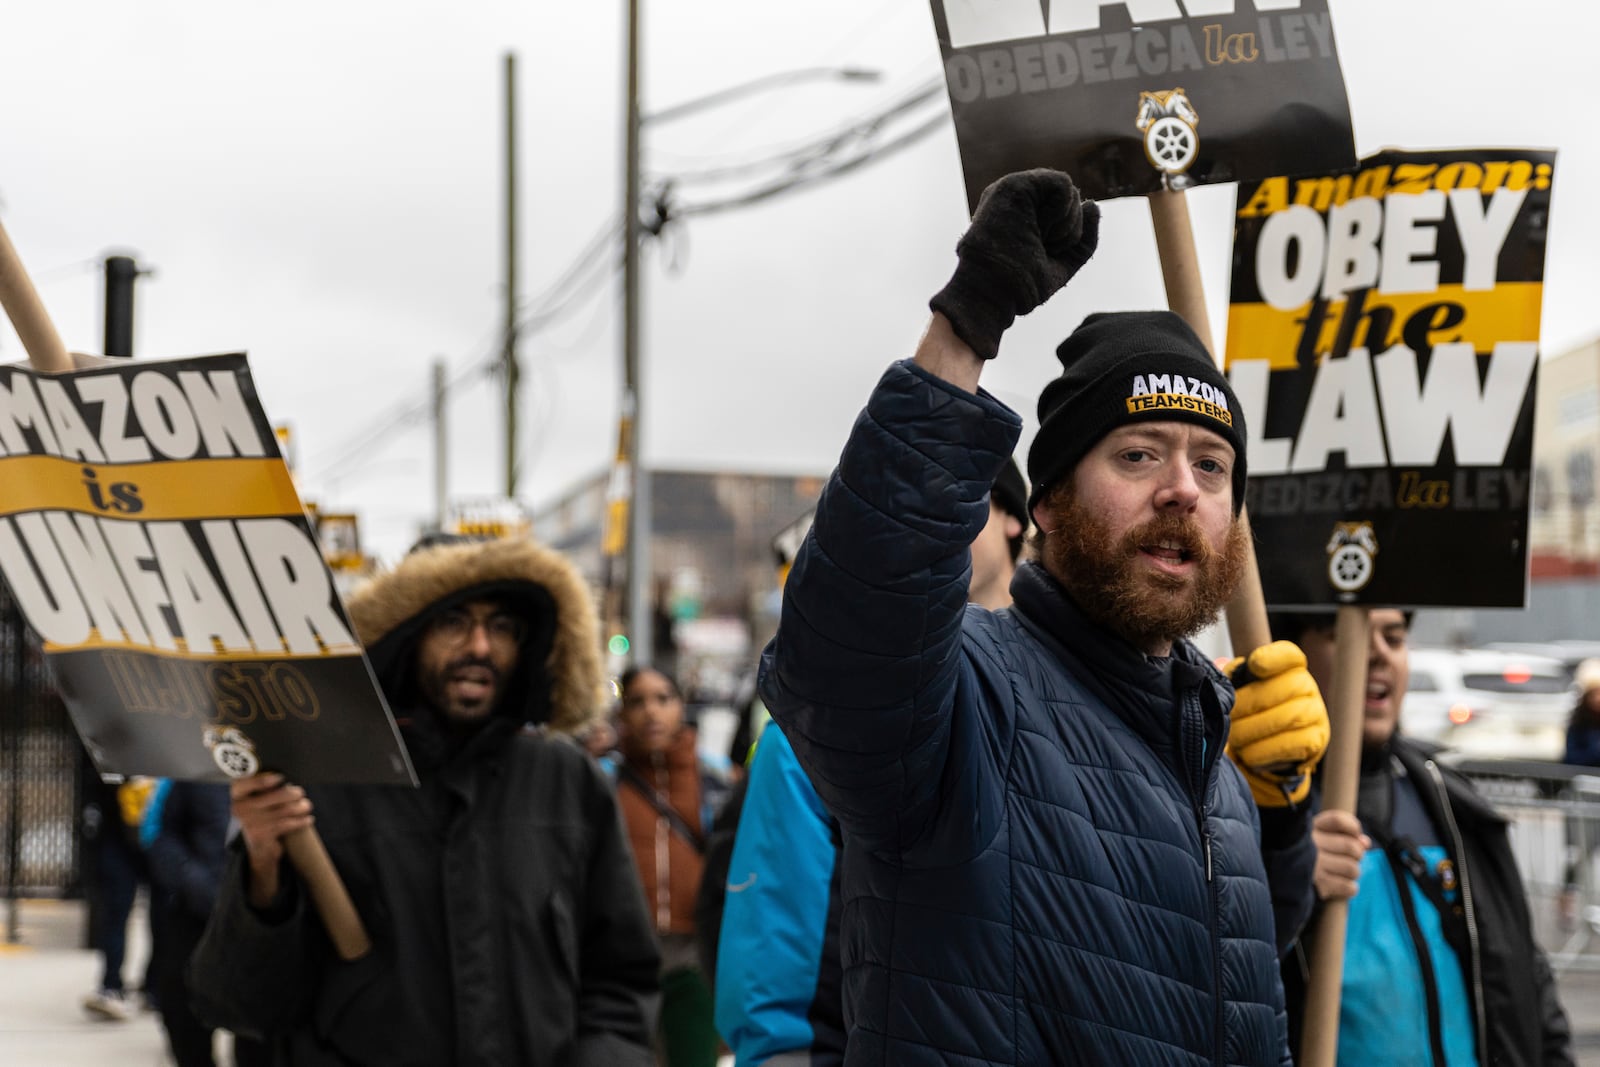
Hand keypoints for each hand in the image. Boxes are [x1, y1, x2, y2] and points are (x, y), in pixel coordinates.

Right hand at [231, 772, 313, 907]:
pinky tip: (308, 819)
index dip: (263, 780)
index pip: (245, 783)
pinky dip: (301, 821)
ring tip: (306, 806)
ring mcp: (250, 823)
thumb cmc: (262, 816)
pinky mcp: (261, 835)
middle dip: (293, 793)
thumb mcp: (258, 800)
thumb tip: (288, 780)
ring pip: (285, 810)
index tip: (281, 777)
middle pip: (276, 795)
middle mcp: (240, 808)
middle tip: (300, 793)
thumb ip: (266, 788)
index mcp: (237, 795)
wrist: (259, 848)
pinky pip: (287, 824)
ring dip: (301, 807)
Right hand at [929, 169, 1098, 359]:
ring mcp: (1015, 192)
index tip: (1044, 257)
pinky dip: (1062, 211)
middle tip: (1042, 248)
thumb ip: (1083, 238)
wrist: (994, 292)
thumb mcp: (1063, 263)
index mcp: (1026, 219)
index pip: (1068, 215)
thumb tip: (1093, 204)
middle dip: (1069, 232)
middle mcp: (1020, 202)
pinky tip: (1043, 226)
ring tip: (1039, 239)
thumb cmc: (1021, 286)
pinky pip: (1062, 183)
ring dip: (1066, 225)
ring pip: (1070, 192)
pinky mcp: (1014, 185)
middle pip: (1071, 203)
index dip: (1068, 238)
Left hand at [1225, 641, 1329, 806]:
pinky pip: (1288, 745)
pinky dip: (1262, 751)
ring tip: (1234, 738)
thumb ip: (1228, 676)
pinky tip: (1248, 754)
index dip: (1273, 657)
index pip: (1289, 655)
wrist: (1272, 748)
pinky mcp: (1315, 740)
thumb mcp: (1239, 689)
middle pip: (1281, 688)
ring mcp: (1316, 713)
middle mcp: (1307, 686)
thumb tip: (1218, 666)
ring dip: (1251, 731)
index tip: (1254, 664)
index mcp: (1289, 667)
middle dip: (1248, 704)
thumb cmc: (1252, 711)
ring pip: (1285, 718)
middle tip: (1228, 717)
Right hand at [1311, 809, 1368, 901]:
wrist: (1277, 880)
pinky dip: (1349, 888)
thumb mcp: (1315, 837)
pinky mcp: (1318, 886)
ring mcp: (1314, 867)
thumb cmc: (1302, 856)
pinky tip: (1340, 884)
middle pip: (1351, 846)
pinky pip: (1348, 887)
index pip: (1338, 820)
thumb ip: (1342, 835)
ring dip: (1352, 872)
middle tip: (1349, 858)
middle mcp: (1310, 846)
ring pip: (1353, 868)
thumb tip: (1366, 842)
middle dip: (1357, 854)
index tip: (1355, 834)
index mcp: (1308, 829)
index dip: (1353, 827)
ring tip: (1342, 872)